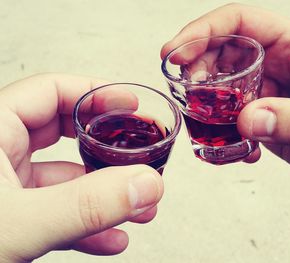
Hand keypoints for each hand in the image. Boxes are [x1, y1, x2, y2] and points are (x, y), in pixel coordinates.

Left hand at [0, 73, 162, 261]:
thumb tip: (145, 185)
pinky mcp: (13, 217)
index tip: (129, 104)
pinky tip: (112, 238)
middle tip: (138, 154)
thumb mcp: (17, 224)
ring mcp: (7, 188)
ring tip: (139, 207)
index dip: (95, 93)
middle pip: (65, 133)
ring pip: (67, 178)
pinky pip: (58, 211)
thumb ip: (85, 205)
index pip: (51, 92)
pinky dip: (88, 224)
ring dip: (106, 194)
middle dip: (107, 148)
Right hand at [161, 3, 289, 181]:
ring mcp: (267, 89)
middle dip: (196, 68)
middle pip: (222, 51)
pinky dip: (222, 130)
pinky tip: (234, 147)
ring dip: (206, 103)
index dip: (203, 31)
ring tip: (205, 122)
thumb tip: (247, 120)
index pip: (240, 22)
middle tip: (186, 92)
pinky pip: (230, 114)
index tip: (175, 53)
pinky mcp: (263, 113)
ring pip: (221, 85)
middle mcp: (277, 63)